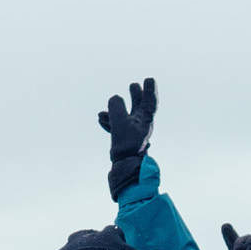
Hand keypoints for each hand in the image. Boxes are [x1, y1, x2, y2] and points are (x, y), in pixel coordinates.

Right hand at [99, 77, 156, 197]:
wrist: (125, 169)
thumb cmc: (126, 146)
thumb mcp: (120, 122)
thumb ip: (117, 107)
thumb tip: (115, 98)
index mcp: (145, 121)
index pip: (149, 102)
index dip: (149, 90)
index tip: (148, 79)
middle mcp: (141, 127)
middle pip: (140, 108)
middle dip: (137, 96)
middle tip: (134, 85)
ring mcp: (132, 135)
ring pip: (127, 117)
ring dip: (121, 107)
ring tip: (115, 98)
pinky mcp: (123, 143)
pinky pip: (117, 128)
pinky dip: (109, 121)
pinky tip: (101, 118)